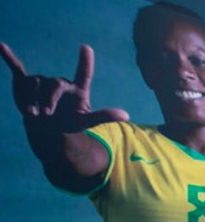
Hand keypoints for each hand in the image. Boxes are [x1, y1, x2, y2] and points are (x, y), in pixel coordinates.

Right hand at [0, 43, 127, 131]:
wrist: (49, 128)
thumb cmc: (70, 123)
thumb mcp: (87, 121)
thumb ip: (104, 116)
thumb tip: (126, 115)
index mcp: (77, 89)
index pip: (83, 74)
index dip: (85, 62)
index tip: (86, 49)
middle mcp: (61, 82)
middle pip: (52, 85)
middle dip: (47, 100)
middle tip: (45, 116)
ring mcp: (44, 82)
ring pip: (33, 85)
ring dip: (30, 101)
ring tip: (33, 114)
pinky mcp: (27, 83)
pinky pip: (18, 69)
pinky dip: (9, 58)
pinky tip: (0, 45)